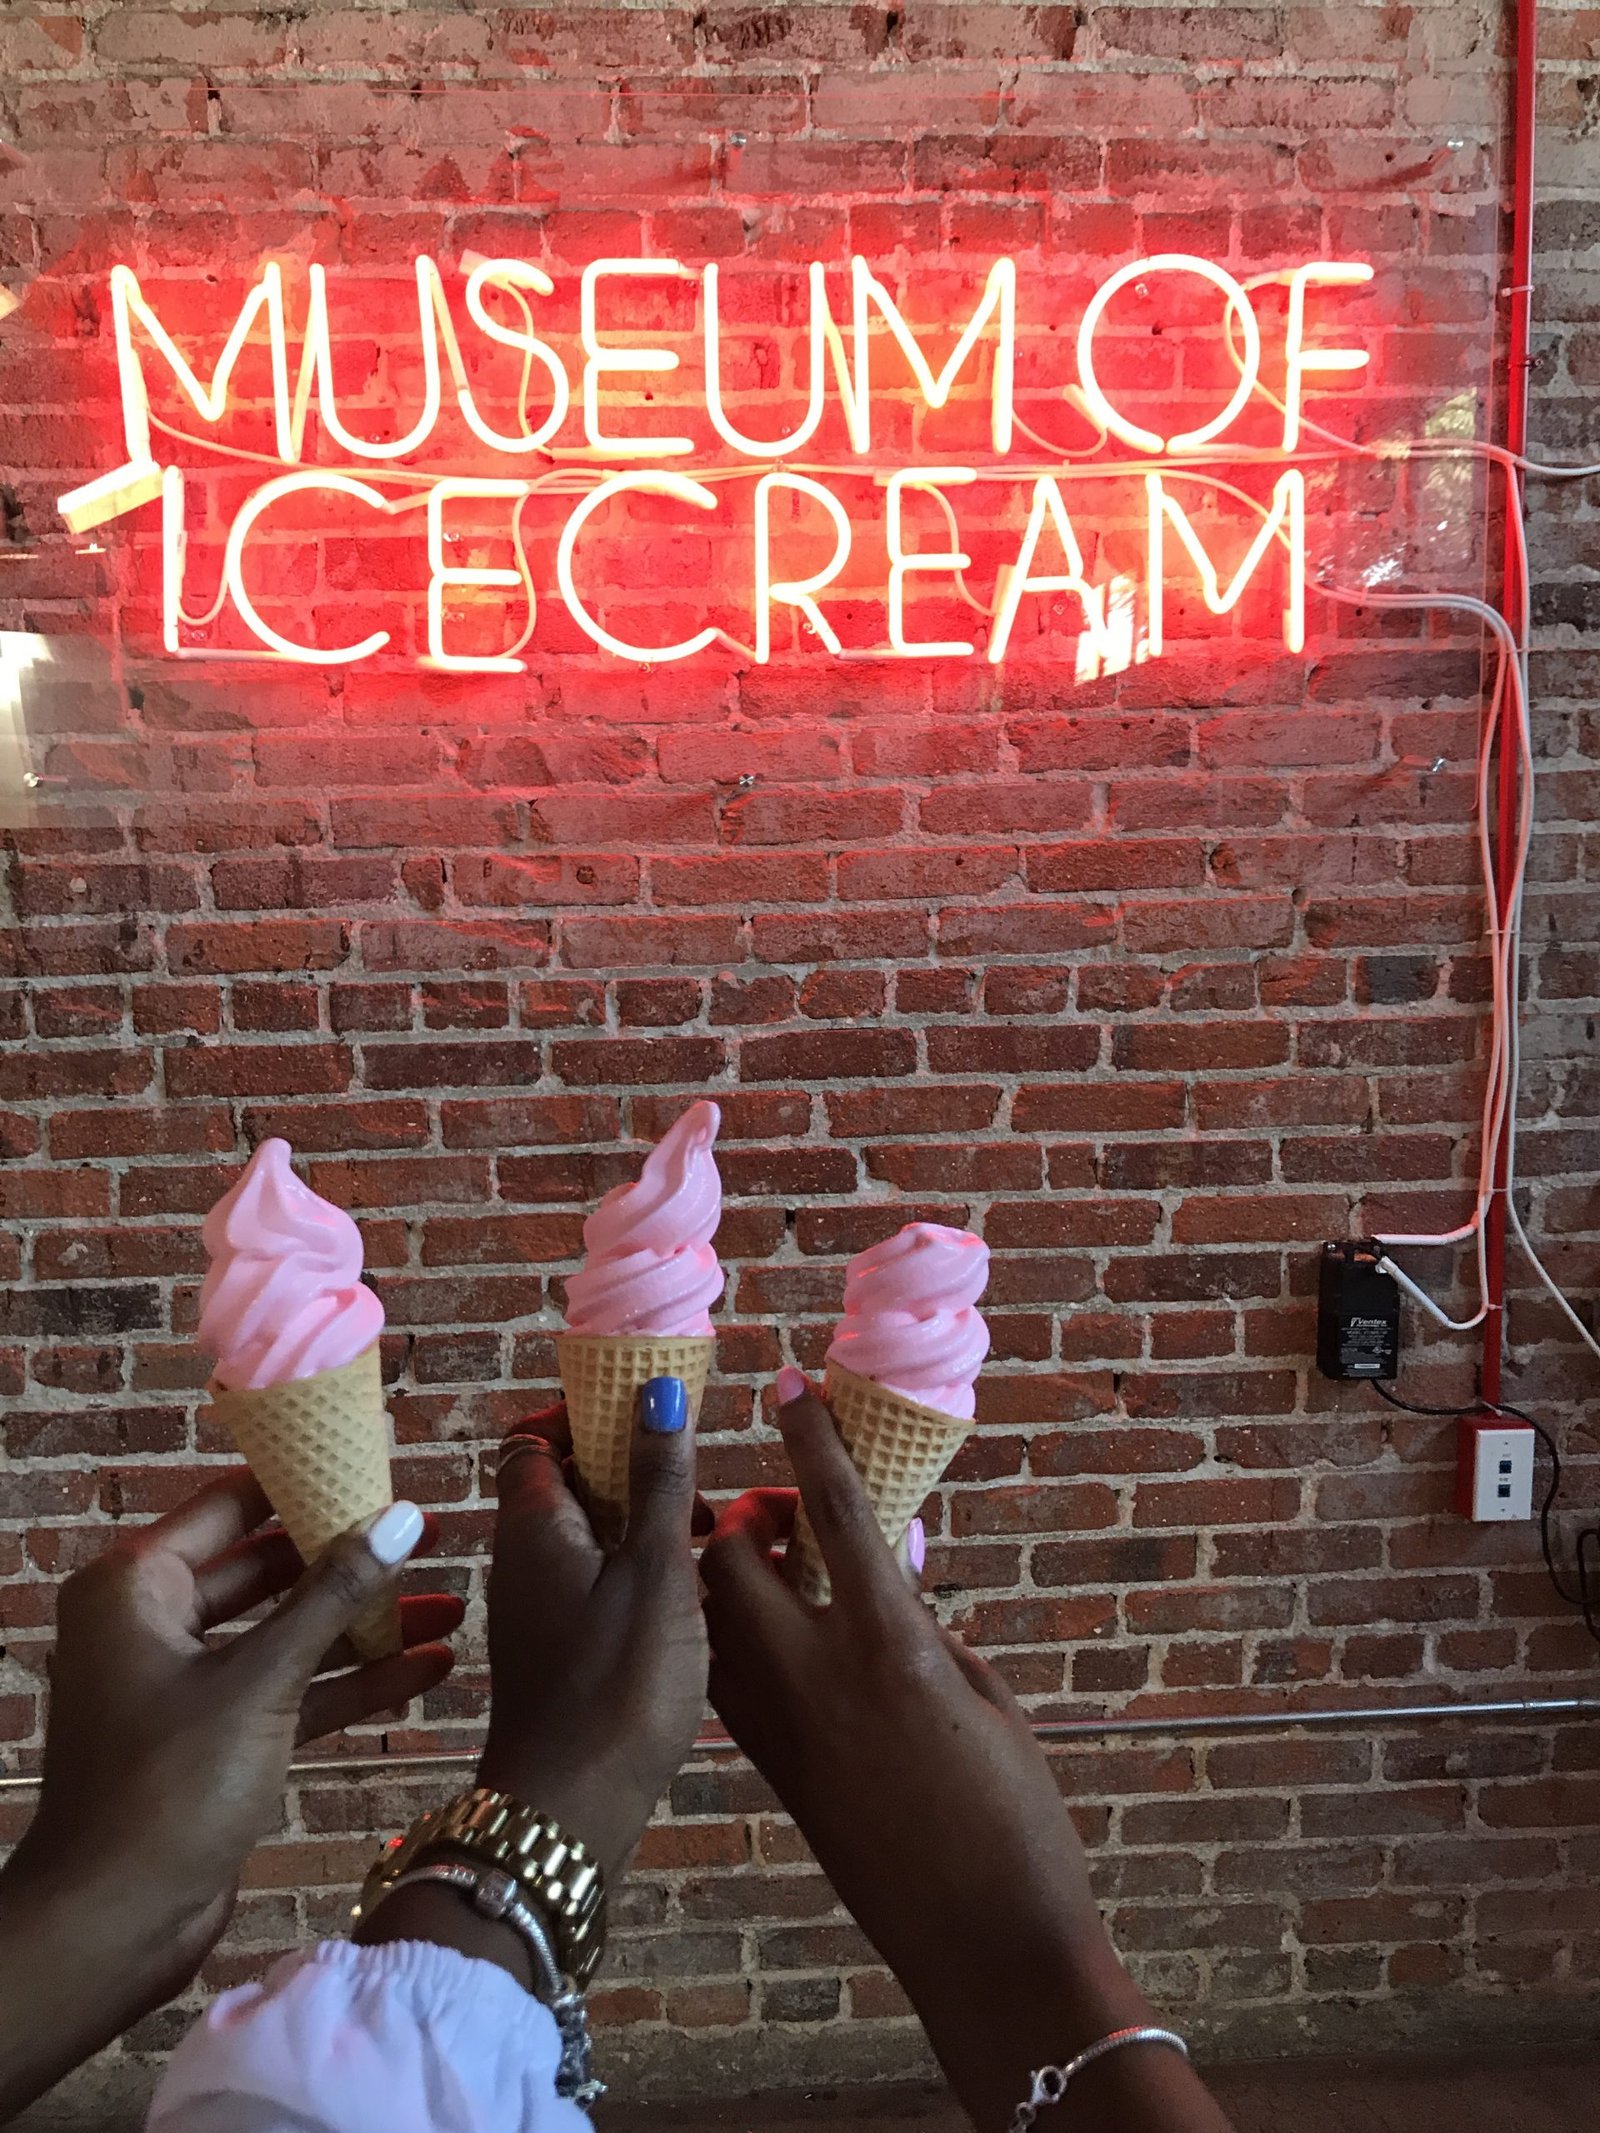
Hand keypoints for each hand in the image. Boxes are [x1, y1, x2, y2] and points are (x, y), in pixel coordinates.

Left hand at [0, 1474, 458, 2119]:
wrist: (113, 1926)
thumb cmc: (164, 1790)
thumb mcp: (260, 1681)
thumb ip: (334, 1596)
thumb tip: (404, 1518)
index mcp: (135, 1587)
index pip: (233, 1504)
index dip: (307, 1478)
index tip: (378, 1453)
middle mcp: (153, 1624)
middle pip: (268, 1566)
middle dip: (350, 1556)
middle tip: (430, 1530)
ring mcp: (187, 1684)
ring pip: (289, 1632)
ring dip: (364, 1624)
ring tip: (451, 1601)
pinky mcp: (219, 1738)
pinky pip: (292, 1689)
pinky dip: (351, 1681)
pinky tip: (426, 1667)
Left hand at [475, 1388, 707, 1878]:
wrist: (570, 1814)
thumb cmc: (616, 1688)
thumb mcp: (657, 1571)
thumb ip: (661, 1481)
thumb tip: (658, 1388)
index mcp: (534, 1527)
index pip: (536, 1437)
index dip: (586, 1413)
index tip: (647, 1412)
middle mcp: (520, 1562)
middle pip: (564, 1483)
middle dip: (627, 1466)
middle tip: (692, 1476)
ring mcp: (534, 1612)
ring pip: (583, 1537)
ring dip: (637, 1523)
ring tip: (703, 1535)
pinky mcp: (555, 1655)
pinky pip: (590, 1585)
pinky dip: (632, 1572)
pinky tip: (683, 1596)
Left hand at [702, 1379, 1232, 2132]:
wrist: (980, 1945)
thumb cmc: (1016, 1820)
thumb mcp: (987, 1703)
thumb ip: (929, 1633)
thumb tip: (889, 1590)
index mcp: (892, 1646)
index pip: (836, 1516)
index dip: (810, 1440)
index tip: (785, 1385)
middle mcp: (819, 1677)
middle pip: (736, 1560)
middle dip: (743, 1517)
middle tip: (782, 1512)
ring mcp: (782, 1728)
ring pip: (716, 1618)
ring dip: (726, 1575)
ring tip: (768, 1563)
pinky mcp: (771, 1769)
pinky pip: (729, 1677)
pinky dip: (736, 1636)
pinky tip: (772, 1634)